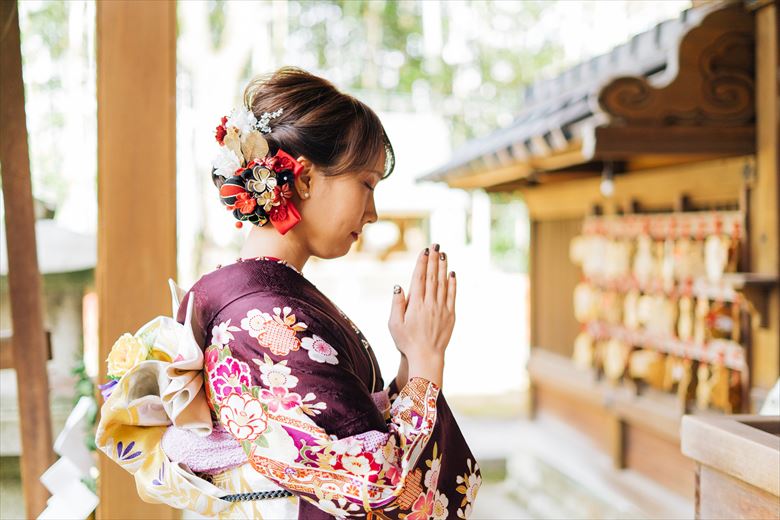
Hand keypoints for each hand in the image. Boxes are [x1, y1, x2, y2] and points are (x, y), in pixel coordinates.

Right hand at [388, 243, 455, 387]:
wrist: (426, 357)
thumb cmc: (406, 342)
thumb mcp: (394, 324)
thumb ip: (396, 304)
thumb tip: (399, 286)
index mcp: (415, 304)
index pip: (419, 278)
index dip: (422, 263)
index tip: (425, 251)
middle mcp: (430, 304)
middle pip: (432, 277)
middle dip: (434, 260)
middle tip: (436, 245)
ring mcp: (442, 309)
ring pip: (443, 284)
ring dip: (443, 268)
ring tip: (444, 254)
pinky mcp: (450, 315)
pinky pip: (452, 296)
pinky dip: (452, 284)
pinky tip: (452, 274)